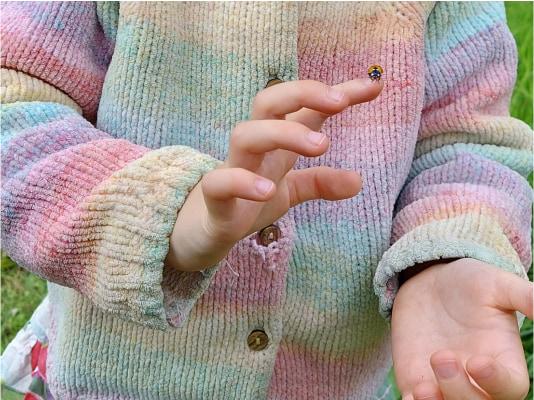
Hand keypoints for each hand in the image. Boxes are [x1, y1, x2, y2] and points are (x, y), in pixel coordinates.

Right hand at [165, 78, 383, 271]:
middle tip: (339, 102)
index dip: (338, 93)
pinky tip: (267, 192)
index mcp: (276, 144)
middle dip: (302, 93)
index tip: (374, 85)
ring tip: (320, 146)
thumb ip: (320, 183)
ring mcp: (232, 169)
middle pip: (268, 103)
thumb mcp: (290, 191)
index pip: (305, 109)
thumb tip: (358, 180)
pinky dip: (243, 183)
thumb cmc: (247, 200)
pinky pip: (221, 182)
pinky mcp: (214, 199)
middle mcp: (255, 149)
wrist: (207, 230)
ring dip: (282, 133)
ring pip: (246, 135)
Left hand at [392, 258, 532, 399]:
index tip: (477, 362)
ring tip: (422, 387)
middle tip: (441, 357)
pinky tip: (410, 393)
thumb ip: (525, 297)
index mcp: (504, 362)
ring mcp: (446, 384)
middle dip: (460, 391)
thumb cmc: (471, 284)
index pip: (510, 387)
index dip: (496, 382)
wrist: (429, 284)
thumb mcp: (498, 284)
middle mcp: (477, 380)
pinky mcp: (417, 382)